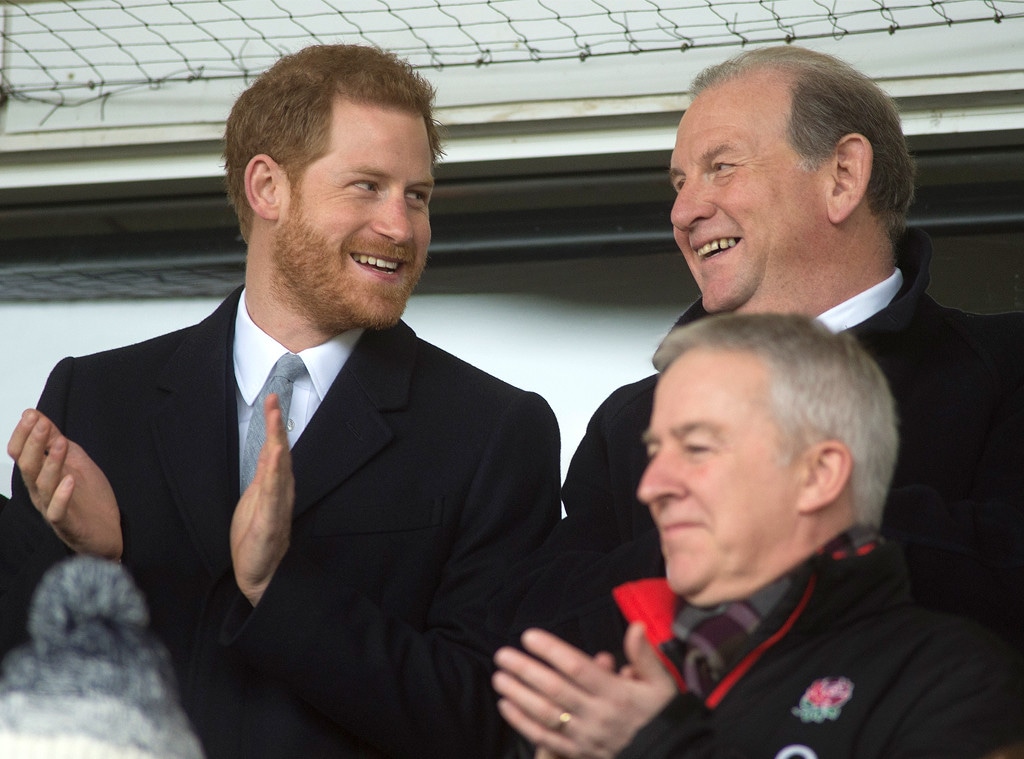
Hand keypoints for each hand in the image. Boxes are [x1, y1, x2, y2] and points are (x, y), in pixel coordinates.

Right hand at [7, 409, 121, 558]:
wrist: (106, 534)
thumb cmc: (89, 498)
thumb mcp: (75, 462)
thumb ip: (57, 443)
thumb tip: (39, 418)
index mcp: (40, 477)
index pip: (21, 454)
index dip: (24, 435)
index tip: (31, 415)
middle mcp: (40, 492)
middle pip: (28, 467)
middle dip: (34, 443)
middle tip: (40, 424)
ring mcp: (51, 508)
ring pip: (42, 485)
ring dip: (51, 463)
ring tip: (61, 444)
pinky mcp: (66, 524)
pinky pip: (57, 511)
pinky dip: (62, 495)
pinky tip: (69, 480)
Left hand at [230, 394, 293, 605]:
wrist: (260, 576)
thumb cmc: (257, 541)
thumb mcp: (256, 501)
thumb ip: (265, 476)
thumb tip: (270, 451)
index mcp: (273, 486)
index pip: (274, 449)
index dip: (273, 424)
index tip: (271, 400)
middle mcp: (280, 492)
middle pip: (280, 452)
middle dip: (276, 425)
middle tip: (274, 399)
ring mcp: (277, 505)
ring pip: (279, 467)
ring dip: (277, 441)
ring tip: (275, 419)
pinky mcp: (270, 521)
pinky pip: (274, 493)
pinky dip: (276, 473)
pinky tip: (277, 456)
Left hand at [493, 624, 676, 758]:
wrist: (667, 756)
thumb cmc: (660, 715)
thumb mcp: (661, 684)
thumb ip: (645, 656)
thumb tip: (635, 627)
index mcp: (616, 693)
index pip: (578, 668)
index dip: (552, 650)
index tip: (530, 636)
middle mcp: (598, 715)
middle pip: (555, 689)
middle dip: (526, 670)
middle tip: (503, 655)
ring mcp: (585, 736)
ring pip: (545, 714)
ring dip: (519, 695)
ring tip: (499, 677)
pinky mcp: (577, 752)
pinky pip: (545, 738)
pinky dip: (522, 722)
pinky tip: (506, 706)